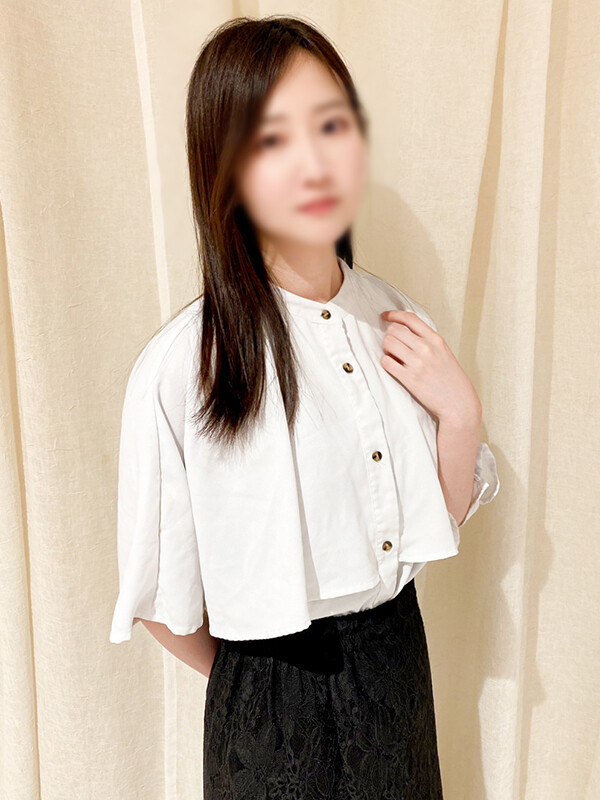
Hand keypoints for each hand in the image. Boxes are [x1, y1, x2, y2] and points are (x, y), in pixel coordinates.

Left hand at [379, 309, 481, 427]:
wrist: (459, 403)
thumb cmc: (451, 379)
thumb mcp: (444, 352)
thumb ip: (428, 341)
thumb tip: (405, 332)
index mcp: (435, 339)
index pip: (410, 319)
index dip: (394, 315)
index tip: (386, 316)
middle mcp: (426, 348)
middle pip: (394, 330)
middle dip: (389, 335)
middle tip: (391, 344)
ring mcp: (417, 363)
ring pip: (388, 343)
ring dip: (386, 348)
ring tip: (392, 355)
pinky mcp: (409, 378)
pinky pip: (386, 362)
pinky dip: (385, 362)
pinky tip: (392, 366)